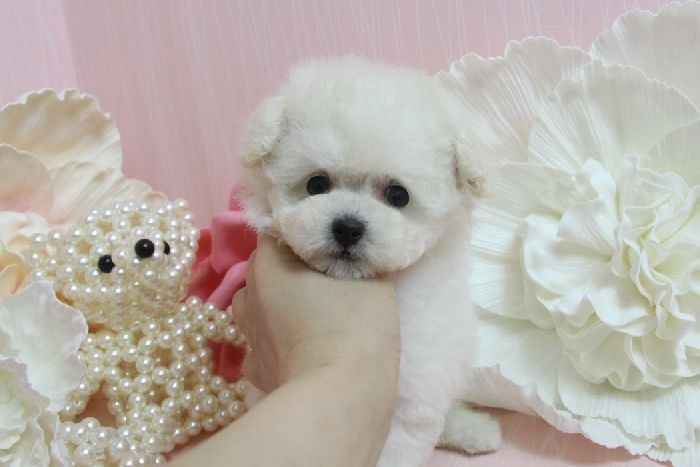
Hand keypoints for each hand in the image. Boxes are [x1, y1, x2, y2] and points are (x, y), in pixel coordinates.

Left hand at [232, 235, 399, 392]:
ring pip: (258, 306)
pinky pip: (263, 343)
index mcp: (268, 264)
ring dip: (278, 303)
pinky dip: (278, 340)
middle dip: (292, 267)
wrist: (340, 398)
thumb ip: (362, 254)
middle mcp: (249, 295)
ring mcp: (249, 335)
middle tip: (328, 275)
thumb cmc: (355, 327)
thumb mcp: (373, 278)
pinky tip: (300, 345)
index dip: (303, 230)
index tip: (329, 240)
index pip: (276, 230)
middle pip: (267, 268)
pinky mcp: (256, 369)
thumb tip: (360, 245)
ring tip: (310, 310)